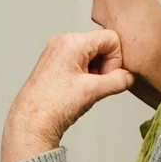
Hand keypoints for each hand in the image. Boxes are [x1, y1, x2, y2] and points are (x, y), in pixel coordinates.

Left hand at [0, 30, 134, 161]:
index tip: (105, 78)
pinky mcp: (53, 64)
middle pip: (101, 45)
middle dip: (105, 66)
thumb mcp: (94, 90)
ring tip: (84, 91)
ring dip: (95, 73)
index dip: (115, 60)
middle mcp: (62, 42)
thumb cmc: (54, 106)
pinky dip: (85, 76)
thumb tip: (129, 77)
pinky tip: (77, 91)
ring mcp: (56, 52)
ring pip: (91, 55)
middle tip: (95, 86)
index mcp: (72, 41)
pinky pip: (79, 63)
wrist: (31, 123)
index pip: (111, 38)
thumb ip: (119, 80)